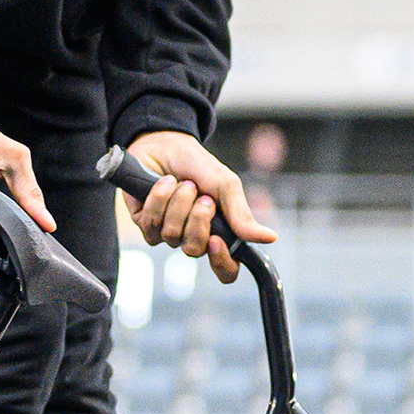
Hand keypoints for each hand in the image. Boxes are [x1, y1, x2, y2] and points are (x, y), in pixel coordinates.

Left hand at [125, 129, 272, 284]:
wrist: (165, 143)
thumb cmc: (197, 165)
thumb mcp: (226, 184)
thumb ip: (242, 214)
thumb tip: (269, 237)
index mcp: (218, 233)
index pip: (225, 269)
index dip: (221, 263)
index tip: (216, 241)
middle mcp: (192, 237)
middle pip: (194, 249)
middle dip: (198, 218)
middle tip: (202, 196)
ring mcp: (167, 232)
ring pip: (171, 235)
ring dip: (179, 203)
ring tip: (182, 183)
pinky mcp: (144, 223)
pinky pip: (151, 223)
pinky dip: (159, 198)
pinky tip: (163, 183)